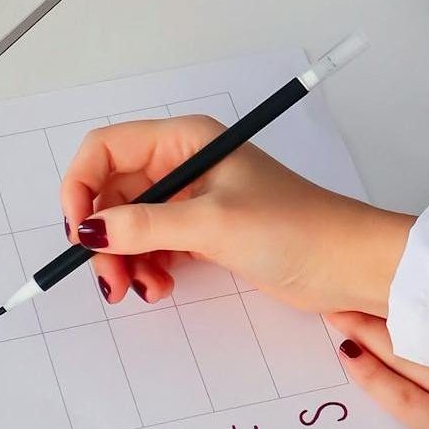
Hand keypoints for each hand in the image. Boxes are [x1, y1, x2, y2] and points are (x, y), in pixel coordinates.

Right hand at [57, 115, 413, 311]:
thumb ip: (146, 225)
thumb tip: (91, 229)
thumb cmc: (297, 228)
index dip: (82, 185)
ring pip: (129, 223)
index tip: (80, 230)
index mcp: (185, 140)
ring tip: (143, 288)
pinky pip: (153, 244)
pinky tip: (160, 284)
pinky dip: (147, 266)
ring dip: (124, 257)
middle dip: (103, 235)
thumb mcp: (212, 224)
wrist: (348, 265)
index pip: (106, 149)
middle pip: (112, 191)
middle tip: (109, 278)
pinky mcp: (203, 231)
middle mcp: (183, 163)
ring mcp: (193, 199)